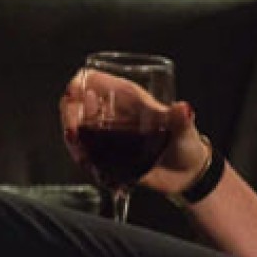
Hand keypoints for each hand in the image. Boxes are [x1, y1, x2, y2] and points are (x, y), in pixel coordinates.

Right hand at [59, 70, 205, 193]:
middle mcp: (113, 113)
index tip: (73, 96)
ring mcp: (107, 135)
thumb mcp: (184, 130)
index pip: (94, 80)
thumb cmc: (186, 144)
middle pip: (77, 104)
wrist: (187, 176)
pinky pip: (85, 154)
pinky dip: (84, 163)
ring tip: (86, 160)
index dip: (79, 83)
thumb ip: (181, 120)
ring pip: (77, 131)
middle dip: (69, 118)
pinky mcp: (106, 156)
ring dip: (74, 145)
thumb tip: (183, 109)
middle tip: (75, 136)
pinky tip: (98, 173)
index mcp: (128, 97)